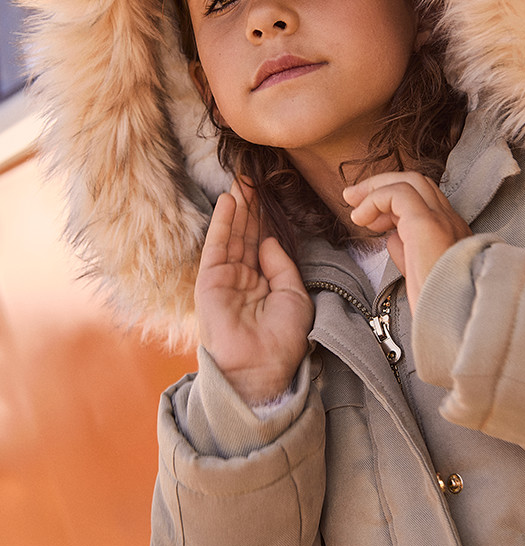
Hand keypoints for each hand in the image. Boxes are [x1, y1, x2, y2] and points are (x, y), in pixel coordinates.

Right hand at [195, 180, 313, 404]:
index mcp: (263, 285)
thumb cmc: (282, 340)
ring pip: (233, 235)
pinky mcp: (210, 281)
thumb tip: (267, 240)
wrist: (262, 368)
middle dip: (250, 207)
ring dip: (238, 207)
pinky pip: (217, 246)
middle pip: (246, 235)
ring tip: (243, 181)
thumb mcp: (294, 295)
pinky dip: (223, 222)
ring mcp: (225, 280)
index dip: (265, 219)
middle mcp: (243, 279)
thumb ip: (281, 265)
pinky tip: (229, 201)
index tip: (268, 195)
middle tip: (253, 177)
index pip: (262, 243)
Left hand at [343, 172, 470, 312]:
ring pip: (408, 181)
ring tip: (352, 206)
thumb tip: (390, 236)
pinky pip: (398, 194)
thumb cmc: (438, 309)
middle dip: (379, 185)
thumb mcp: (418, 274)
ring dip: (375, 189)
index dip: (391, 201)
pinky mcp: (427, 225)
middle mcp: (451, 220)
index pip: (423, 198)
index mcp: (451, 232)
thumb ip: (407, 251)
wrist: (456, 323)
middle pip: (415, 182)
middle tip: (351, 197)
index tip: (367, 218)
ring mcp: (442, 220)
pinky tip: (361, 219)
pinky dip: (375, 199)